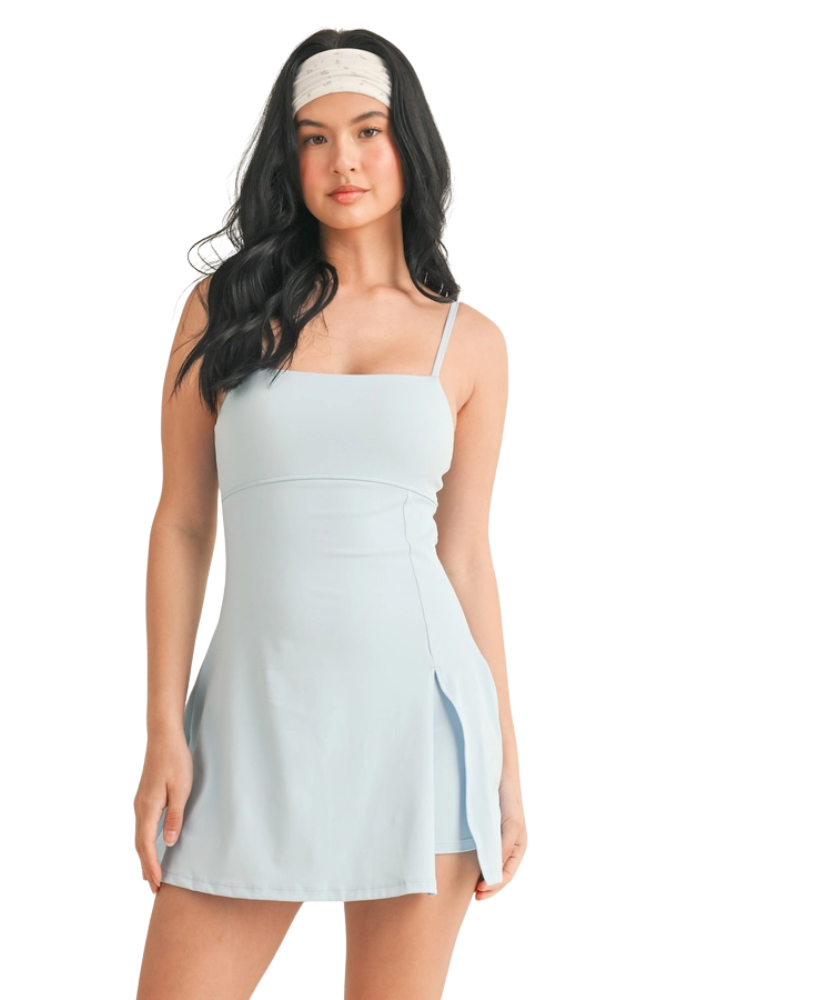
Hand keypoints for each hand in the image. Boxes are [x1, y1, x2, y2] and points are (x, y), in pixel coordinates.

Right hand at [133, 732, 192, 896]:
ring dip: (145, 856)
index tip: (157, 884)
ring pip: (139, 836)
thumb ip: (175, 816)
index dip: (152, 866)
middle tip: (154, 889)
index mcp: (147, 808)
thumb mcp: (181, 788)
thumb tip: (168, 843)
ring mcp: (140, 802)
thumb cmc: (175, 760)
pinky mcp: (144, 796)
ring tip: (151, 874)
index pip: (146, 845)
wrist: (163, 736)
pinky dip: (145, 842)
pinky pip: (142, 826)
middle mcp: (139, 807)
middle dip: (146, 867)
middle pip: (139, 844)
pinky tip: (151, 846)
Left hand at [473, 785, 527, 902]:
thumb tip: (495, 873)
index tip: (479, 891)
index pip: (507, 875)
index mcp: (519, 847)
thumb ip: (504, 847)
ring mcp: (499, 843)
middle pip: (500, 876)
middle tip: (474, 897)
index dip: (494, 886)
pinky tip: (472, 873)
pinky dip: (481, 869)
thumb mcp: (509, 825)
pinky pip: (487, 858)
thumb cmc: (508, 800)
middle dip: (489, 888)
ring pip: (493, 869)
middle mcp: (510, 847)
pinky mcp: (489, 836)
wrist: (499, 776)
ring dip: (485, 881)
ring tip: (473, 891)